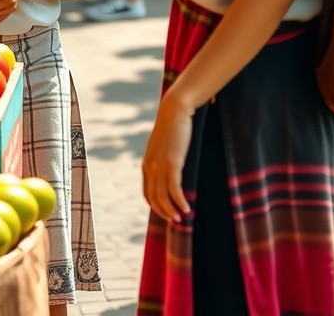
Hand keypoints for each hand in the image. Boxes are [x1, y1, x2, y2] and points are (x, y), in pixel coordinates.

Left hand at [142, 88, 193, 222]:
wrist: (174, 112)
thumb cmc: (171, 128)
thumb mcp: (162, 146)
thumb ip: (161, 159)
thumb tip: (167, 170)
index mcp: (146, 165)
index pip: (147, 193)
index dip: (156, 206)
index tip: (167, 213)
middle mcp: (150, 168)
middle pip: (154, 199)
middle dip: (165, 213)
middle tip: (176, 221)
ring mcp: (160, 167)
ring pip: (164, 198)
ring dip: (172, 211)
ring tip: (182, 219)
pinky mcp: (172, 164)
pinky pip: (175, 190)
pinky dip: (181, 202)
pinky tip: (187, 208)